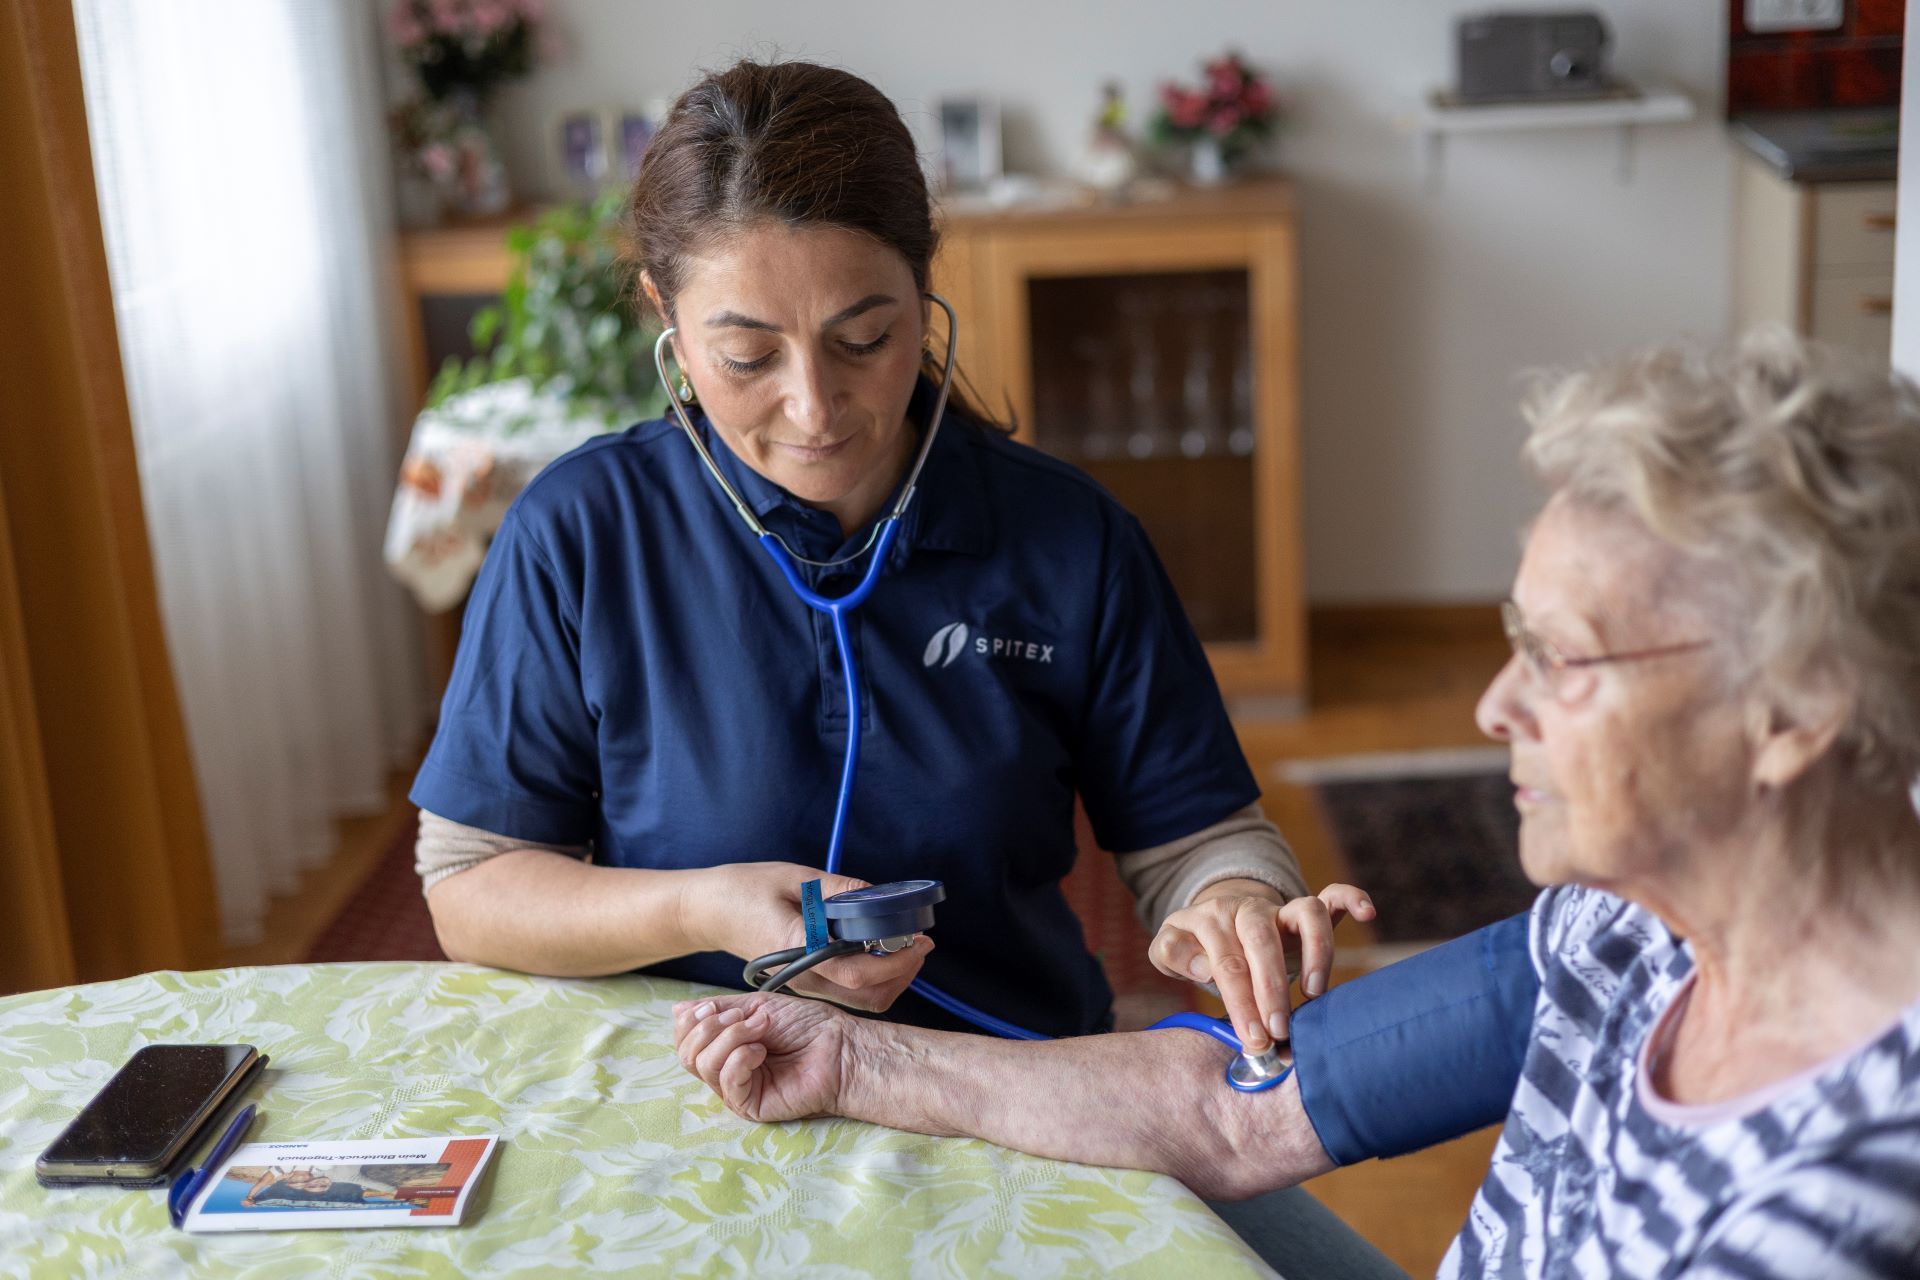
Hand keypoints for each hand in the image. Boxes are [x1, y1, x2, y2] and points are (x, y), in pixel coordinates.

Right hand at [673, 991, 852, 1121]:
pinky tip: (761, 1051)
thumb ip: (719, 1010)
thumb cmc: (808, 1026)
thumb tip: (677, 1009)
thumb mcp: (757, 1006)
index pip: (684, 1040)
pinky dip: (739, 1058)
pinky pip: (725, 1081)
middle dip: (710, 1027)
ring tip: (761, 1029)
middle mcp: (726, 1070)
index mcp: (725, 1046)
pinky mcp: (749, 1106)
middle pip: (686, 1054)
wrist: (840, 1046)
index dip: (690, 1021)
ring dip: (730, 1037)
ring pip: (703, 1065)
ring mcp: (737, 1090)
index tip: (714, 1006)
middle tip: (744, 1016)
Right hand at [697, 862, 931, 1011]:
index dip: (895, 959)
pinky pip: (850, 992)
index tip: (918, 939)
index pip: (855, 970)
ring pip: (862, 1000)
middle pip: (867, 996)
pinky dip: (875, 978)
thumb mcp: (793, 878)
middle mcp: (803, 977)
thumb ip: (836, 889)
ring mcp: (805, 984)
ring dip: (892, 978)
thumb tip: (876, 894)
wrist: (708, 912)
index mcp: (797, 949)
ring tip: (906, 945)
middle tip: (920, 942)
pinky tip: (881, 950)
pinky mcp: (807, 982)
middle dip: (902, 973)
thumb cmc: (744, 890)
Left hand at [1150, 881, 1374, 1052]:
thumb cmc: (1195, 946)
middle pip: (1262, 942)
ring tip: (1314, 994)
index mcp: (1211, 920)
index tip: (1254, 1039)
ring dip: (1316, 952)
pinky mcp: (1304, 910)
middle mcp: (1247, 909)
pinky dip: (1351, 897)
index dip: (1241, 1002)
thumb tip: (1200, 966)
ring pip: (1305, 913)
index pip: (1227, 962)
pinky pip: (1332, 895)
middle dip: (1272, 989)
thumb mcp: (1170, 949)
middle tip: (1279, 1030)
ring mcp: (1279, 908)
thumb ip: (1173, 954)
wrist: (1216, 920)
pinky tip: (1367, 914)